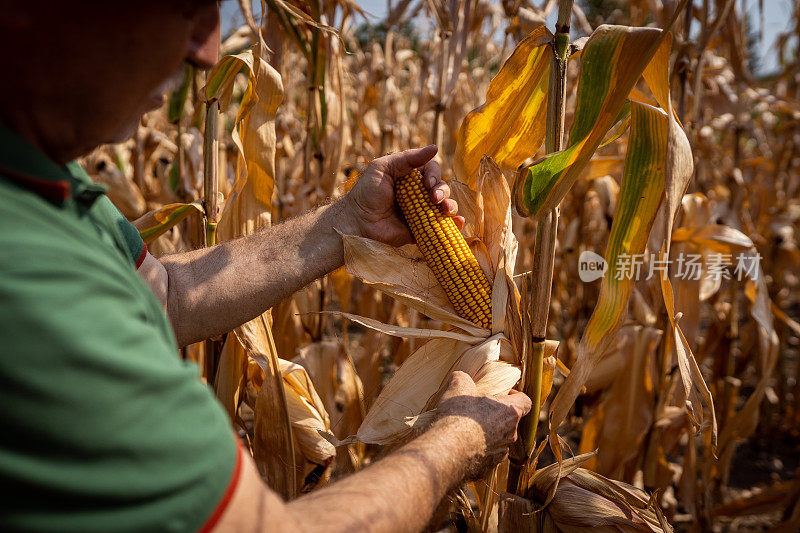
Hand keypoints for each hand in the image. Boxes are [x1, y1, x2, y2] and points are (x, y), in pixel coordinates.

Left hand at [344, 146, 464, 245]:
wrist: (357, 222)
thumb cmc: (366, 193)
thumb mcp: (383, 168)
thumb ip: (407, 158)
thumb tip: (435, 147)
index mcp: (409, 178)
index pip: (431, 171)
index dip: (434, 175)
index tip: (427, 184)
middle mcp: (417, 194)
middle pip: (441, 188)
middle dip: (443, 192)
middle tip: (435, 199)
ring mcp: (420, 212)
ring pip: (444, 207)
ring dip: (451, 206)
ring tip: (446, 210)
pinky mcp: (420, 231)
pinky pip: (441, 228)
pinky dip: (453, 225)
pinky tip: (458, 222)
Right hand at [434, 371, 530, 478]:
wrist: (448, 451)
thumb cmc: (458, 417)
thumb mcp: (458, 386)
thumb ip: (463, 378)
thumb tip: (461, 377)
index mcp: (510, 411)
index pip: (526, 402)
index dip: (516, 396)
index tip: (504, 393)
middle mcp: (511, 434)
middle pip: (510, 422)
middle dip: (496, 416)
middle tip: (478, 412)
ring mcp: (501, 453)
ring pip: (499, 440)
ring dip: (488, 435)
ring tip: (466, 431)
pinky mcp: (488, 468)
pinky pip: (487, 457)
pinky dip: (478, 451)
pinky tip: (462, 447)